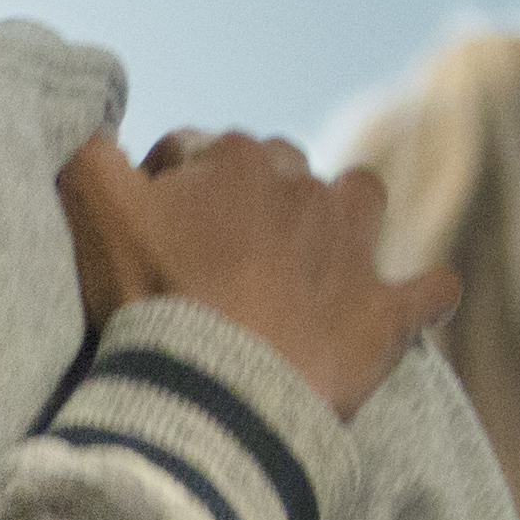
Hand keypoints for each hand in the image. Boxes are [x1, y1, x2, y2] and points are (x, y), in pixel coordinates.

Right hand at [57, 129, 449, 420]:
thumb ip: (90, 154)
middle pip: (278, 172)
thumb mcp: (95, 212)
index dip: (168, 187)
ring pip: (362, 200)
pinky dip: (426, 294)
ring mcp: (353, 250)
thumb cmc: (153, 302)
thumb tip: (94, 126)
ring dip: (345, 218)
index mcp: (238, 160)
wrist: (216, 394)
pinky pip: (430, 289)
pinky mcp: (385, 314)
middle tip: (218, 256)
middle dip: (254, 200)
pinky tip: (421, 302)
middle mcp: (305, 189)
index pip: (195, 153)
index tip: (152, 233)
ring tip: (317, 257)